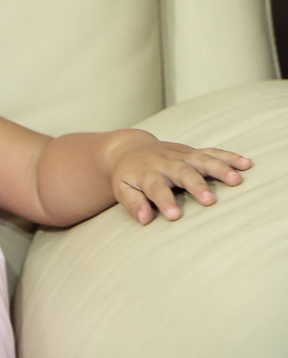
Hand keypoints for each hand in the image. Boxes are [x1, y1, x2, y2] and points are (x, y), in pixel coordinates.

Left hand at [104, 129, 252, 224]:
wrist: (130, 149)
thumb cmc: (128, 175)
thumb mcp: (122, 189)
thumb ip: (132, 204)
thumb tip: (144, 219)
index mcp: (147, 173)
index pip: (156, 188)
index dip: (165, 201)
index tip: (174, 216)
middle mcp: (166, 162)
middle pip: (182, 172)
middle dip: (196, 185)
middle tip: (210, 201)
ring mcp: (181, 155)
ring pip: (202, 160)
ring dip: (219, 169)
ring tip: (236, 180)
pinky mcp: (192, 152)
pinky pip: (213, 152)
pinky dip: (229, 157)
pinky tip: (246, 164)